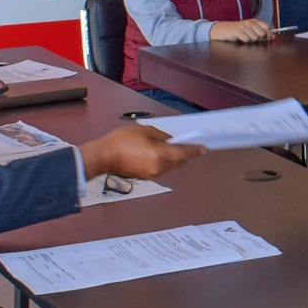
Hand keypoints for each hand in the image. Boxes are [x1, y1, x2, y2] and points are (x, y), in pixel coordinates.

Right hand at [79, 124, 205, 179]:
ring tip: (173, 147)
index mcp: (161, 155)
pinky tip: (160, 153)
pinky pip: (162, 168)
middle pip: (179, 161)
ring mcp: (153, 174)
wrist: (104, 157)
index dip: (195, 150)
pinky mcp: (147, 177)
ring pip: (171, 166)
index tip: (204, 148)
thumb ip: (162, 136)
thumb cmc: (122, 141)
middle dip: (185, 153)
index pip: (184, 153)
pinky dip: (165, 161)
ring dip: (175, 158)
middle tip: (191, 145)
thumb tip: (171, 141)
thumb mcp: (145, 131)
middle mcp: (160, 168)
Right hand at [210, 19, 273, 43]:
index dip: (268, 34)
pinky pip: (247, 40)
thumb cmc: (237, 31)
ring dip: (251, 41)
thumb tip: (273, 37)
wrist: (222, 30)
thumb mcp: (250, 30)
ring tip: (245, 38)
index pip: (266, 26)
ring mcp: (243, 26)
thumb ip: (262, 33)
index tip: (266, 38)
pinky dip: (245, 41)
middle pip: (262, 33)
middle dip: (259, 39)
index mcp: (254, 21)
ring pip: (255, 37)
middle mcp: (249, 22)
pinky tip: (241, 39)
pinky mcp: (237, 31)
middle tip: (252, 38)